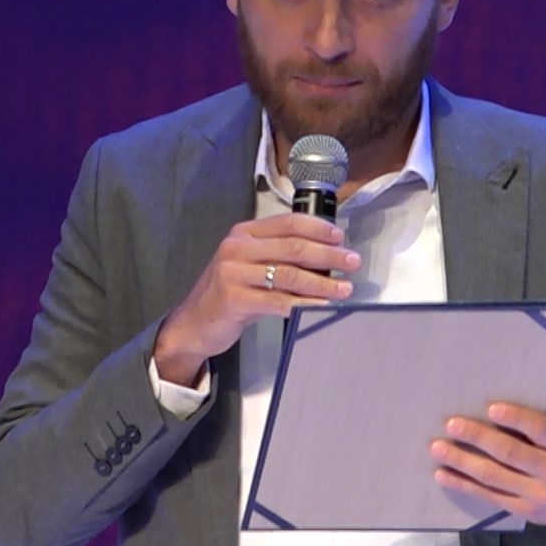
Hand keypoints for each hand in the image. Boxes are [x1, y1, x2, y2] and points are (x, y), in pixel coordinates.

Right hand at [152, 213, 358, 385]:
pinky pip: (278, 300)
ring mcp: (232, 273)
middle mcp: (236, 248)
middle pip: (293, 247)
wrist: (193, 323)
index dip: (318, 229)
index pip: (288, 223)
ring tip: (344, 289)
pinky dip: (304, 304)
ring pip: (289, 274)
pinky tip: (321, 306)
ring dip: (323, 282)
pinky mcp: (233, 299)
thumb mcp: (248, 264)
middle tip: (352, 262)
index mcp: (243, 233)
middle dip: (329, 255)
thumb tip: (324, 255)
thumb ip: (277, 255)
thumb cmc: (228, 293)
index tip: (341, 238)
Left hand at [430, 402, 545, 539]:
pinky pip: (488, 496)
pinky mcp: (522, 511)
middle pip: (510, 453)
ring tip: (438, 448)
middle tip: (451, 425)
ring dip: (462, 461)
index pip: (540, 429)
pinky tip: (443, 474)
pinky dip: (463, 484)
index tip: (490, 408)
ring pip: (494, 476)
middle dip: (478, 438)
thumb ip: (543, 425)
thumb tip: (499, 407)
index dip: (515, 418)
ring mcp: (537, 495)